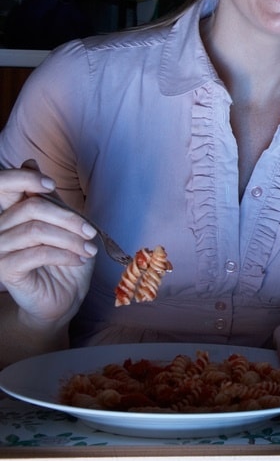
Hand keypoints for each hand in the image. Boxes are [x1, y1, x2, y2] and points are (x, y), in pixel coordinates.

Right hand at [0, 162, 98, 330]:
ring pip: (36, 231)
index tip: (51, 185)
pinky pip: (36, 254)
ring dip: (70, 239)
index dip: (24, 179)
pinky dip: (64, 254)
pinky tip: (78, 260)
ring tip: (89, 250)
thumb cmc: (64, 259)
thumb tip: (29, 162)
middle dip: (68, 217)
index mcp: (10, 214)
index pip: (4, 186)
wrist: (63, 298)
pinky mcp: (5, 270)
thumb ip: (49, 199)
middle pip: (31, 208)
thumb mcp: (62, 224)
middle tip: (91, 232)